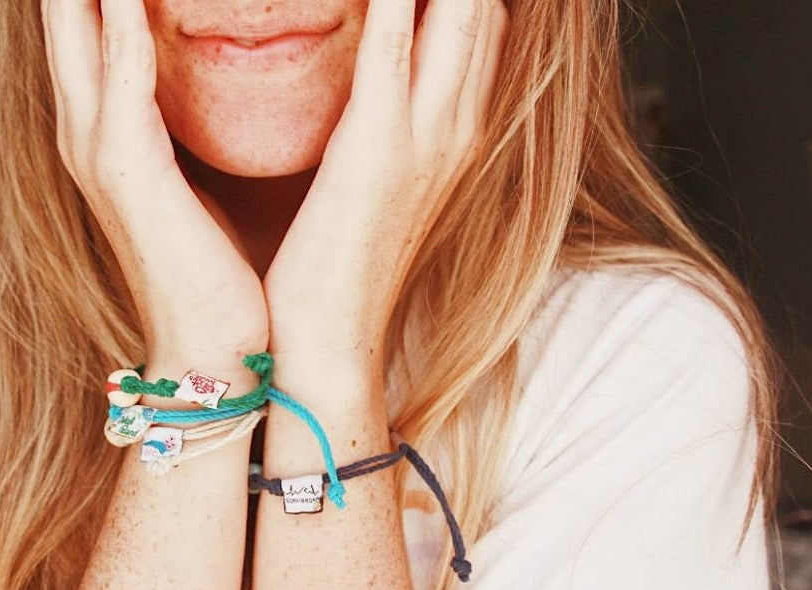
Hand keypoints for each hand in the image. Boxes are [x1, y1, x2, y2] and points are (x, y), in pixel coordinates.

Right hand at [41, 0, 267, 354]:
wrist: (218, 349)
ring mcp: (101, 152)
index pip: (95, 24)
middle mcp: (93, 132)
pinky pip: (121, 81)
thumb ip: (186, 119)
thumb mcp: (199, 176)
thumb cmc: (220, 267)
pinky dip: (118, 26)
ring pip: (82, 32)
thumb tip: (213, 71)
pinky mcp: (128, 175)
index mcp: (116, 131)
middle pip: (70, 14)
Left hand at [263, 0, 508, 356]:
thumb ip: (386, 116)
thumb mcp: (374, 175)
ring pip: (457, 11)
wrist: (327, 336)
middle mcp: (454, 125)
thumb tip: (377, 69)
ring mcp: (426, 136)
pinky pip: (394, 42)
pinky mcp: (379, 148)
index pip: (480, 21)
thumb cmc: (338, 257)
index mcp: (451, 130)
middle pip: (484, 5)